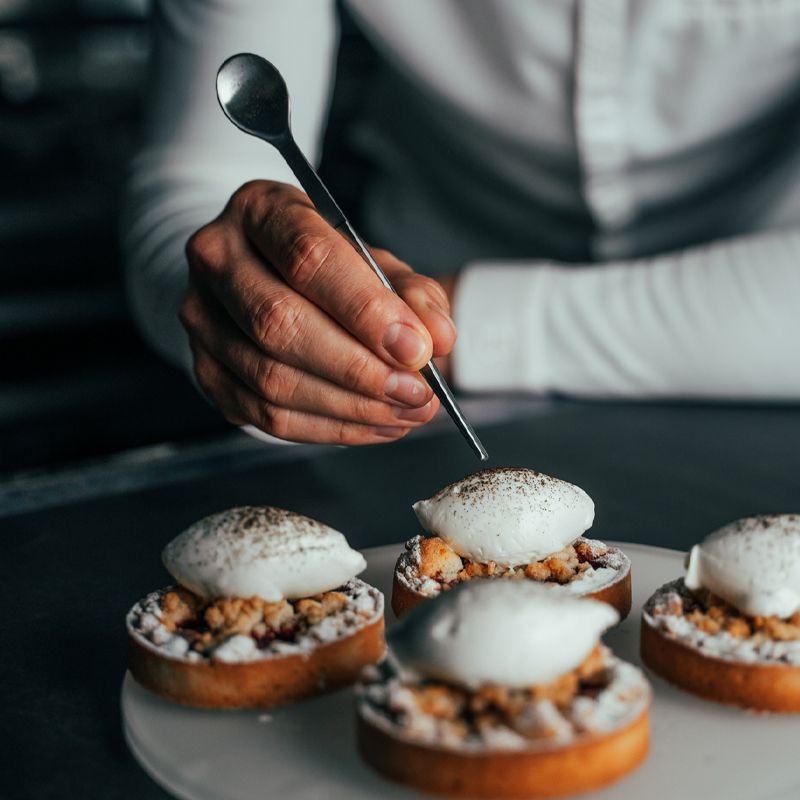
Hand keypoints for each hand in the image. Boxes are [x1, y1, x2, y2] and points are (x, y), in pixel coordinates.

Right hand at [179, 181, 456, 444]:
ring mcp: (201, 318)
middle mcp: (217, 259)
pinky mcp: (206, 371)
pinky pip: (265, 416)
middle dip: (359, 370)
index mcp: (260, 210)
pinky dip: (329, 429)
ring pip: (271, 379)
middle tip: (416, 393)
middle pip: (280, 324)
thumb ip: (411, 294)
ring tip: (406, 412)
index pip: (307, 257)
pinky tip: (374, 424)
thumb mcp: (374, 261)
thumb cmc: (323, 266)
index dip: (365, 310)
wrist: (261, 276)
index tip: (415, 349)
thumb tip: (438, 338)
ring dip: (350, 407)